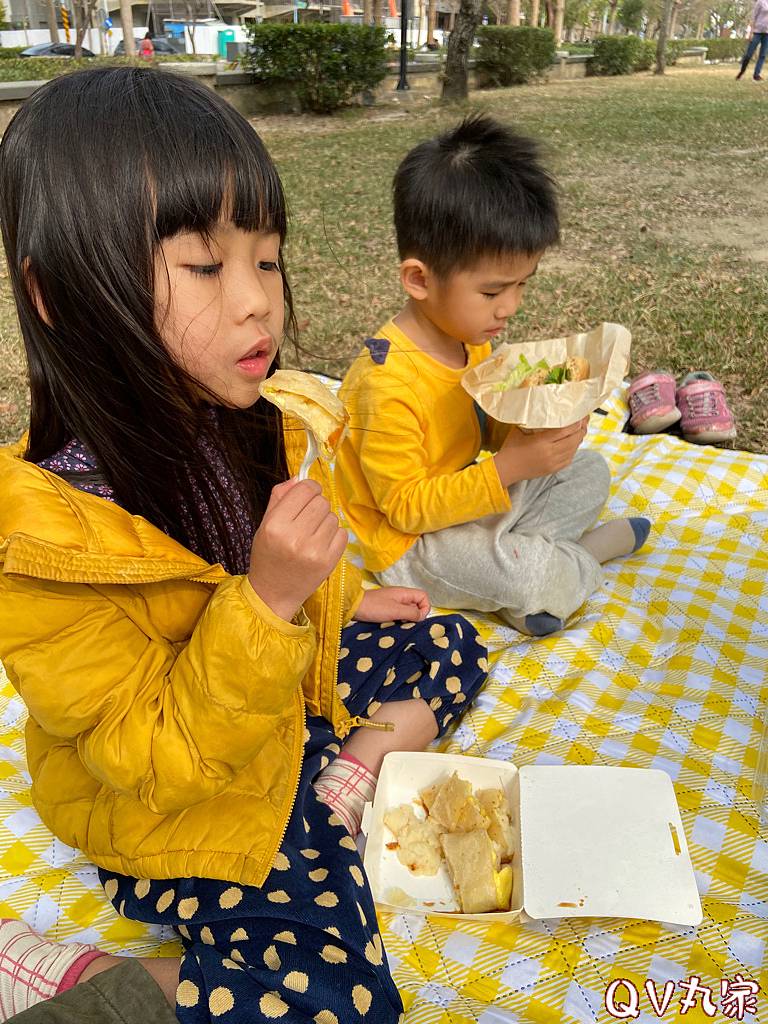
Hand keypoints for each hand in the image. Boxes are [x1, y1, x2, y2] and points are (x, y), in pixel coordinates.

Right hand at [247, 478, 347, 621]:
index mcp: (275, 525)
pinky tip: (321, 544)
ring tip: (312, 535)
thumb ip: (280, 498)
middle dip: (316, 506)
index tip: (308, 494)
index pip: (304, 490)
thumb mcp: (265, 525)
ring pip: (333, 517)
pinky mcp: (329, 562)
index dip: (309, 488)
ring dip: (325, 522)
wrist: (273, 594)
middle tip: (307, 519)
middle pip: (321, 502)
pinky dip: (334, 536)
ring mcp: (314, 551)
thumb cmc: (268, 556)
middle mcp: (295, 537)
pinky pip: (343, 533)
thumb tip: (300, 477)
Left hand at [354, 586, 430, 623]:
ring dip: (405, 619)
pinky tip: (391, 624)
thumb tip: (421, 616)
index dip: (424, 608)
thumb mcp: (395, 611)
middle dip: (414, 616)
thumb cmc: (373, 607)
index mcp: (404, 593)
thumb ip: (411, 613)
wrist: (353, 607)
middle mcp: (400, 596)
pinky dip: (397, 620)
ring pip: (407, 611)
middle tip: (405, 623)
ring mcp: (393, 602)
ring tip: (397, 624)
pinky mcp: (386, 609)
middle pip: (416, 605)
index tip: (416, 618)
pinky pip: (398, 615)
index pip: (423, 597)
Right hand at [493, 417, 587, 486]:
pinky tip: (574, 442)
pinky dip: (574, 449)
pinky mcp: (553, 469)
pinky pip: (570, 458)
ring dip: (579, 438)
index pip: (566, 430)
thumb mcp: (520, 430)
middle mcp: (550, 453)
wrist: (506, 470)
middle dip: (582, 428)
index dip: (576, 421)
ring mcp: (553, 463)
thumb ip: (533, 422)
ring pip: (574, 449)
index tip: (580, 413)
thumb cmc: (510, 448)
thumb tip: (544, 409)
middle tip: (585, 418)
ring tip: (581, 428)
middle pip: (574, 439)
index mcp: (541, 442)